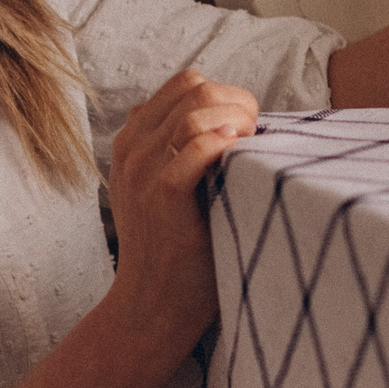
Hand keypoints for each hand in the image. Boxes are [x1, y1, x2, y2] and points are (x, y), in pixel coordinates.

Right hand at [99, 69, 257, 348]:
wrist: (153, 304)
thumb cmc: (177, 246)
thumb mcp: (166, 188)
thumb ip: (183, 148)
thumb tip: (235, 116)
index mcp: (134, 140)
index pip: (186, 83)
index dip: (226, 95)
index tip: (246, 128)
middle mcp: (132, 148)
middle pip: (195, 88)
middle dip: (238, 102)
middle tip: (255, 137)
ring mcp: (142, 171)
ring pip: (195, 110)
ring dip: (236, 120)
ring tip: (251, 147)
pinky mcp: (160, 196)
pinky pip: (196, 147)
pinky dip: (224, 143)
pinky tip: (241, 156)